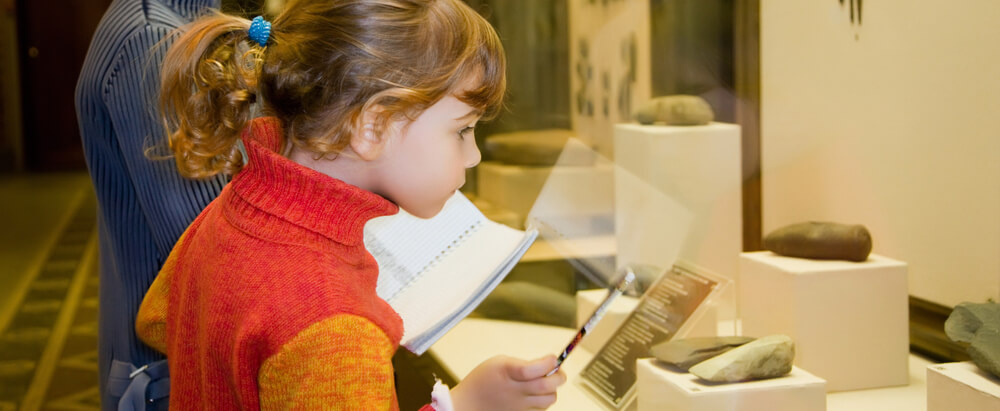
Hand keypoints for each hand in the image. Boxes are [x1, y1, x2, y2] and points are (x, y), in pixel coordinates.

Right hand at [449, 355, 566, 410]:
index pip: (533, 369)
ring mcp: (518, 406)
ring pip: (548, 400)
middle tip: (558, 371)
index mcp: (507, 373)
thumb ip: (523, 364)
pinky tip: (538, 395)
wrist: (468, 404)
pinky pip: (541, 409)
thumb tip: (547, 365)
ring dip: (552, 390)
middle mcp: (514, 391)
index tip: (553, 358)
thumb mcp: (499, 362)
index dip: (549, 363)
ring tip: (547, 383)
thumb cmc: (483, 381)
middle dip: (559, 376)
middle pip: (546, 386)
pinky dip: (544, 401)